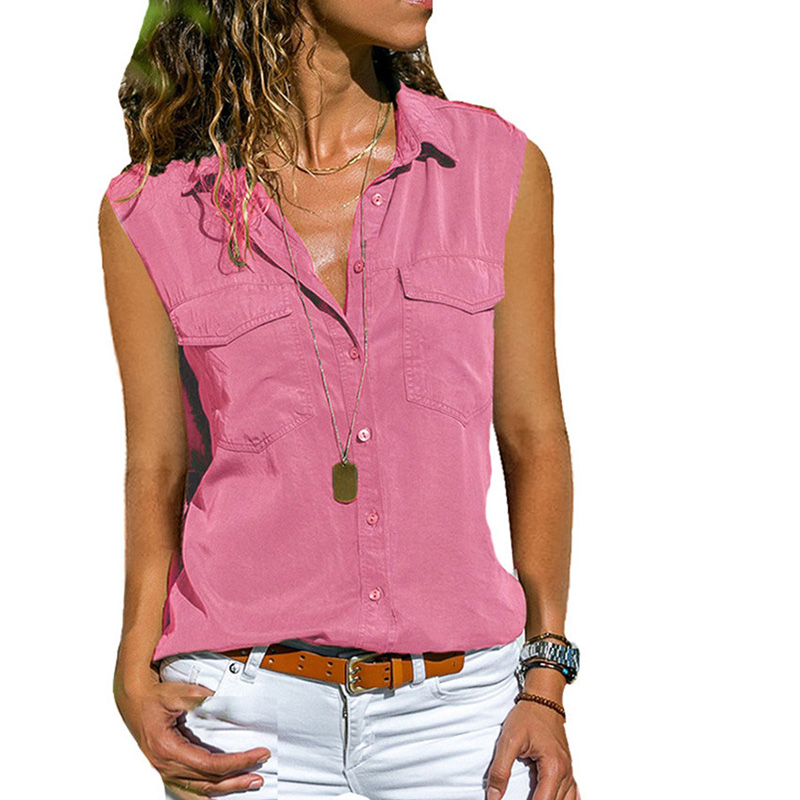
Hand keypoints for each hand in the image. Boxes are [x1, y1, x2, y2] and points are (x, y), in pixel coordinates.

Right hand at [113, 668, 270, 796]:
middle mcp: (166, 765)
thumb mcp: (176, 693)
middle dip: (237, 778)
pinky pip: (188, 790)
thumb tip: (222, 701)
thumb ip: (200, 698)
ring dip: (226, 789)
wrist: (134, 701)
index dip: (237, 762)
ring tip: (248, 784)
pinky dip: (207, 794)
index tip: (257, 755)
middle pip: (208, 782)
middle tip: (259, 775)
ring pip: (199, 790)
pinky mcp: (168, 770)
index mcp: (168, 749)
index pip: (210, 764)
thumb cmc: (152, 698)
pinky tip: (220, 793)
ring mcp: (165, 770)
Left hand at [485, 699, 578, 799]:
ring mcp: (569, 771)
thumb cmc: (527, 716)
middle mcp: (565, 772)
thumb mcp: (508, 741)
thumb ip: (500, 770)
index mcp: (553, 767)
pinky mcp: (567, 768)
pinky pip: (573, 794)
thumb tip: (493, 796)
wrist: (543, 699)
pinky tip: (555, 799)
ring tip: (533, 799)